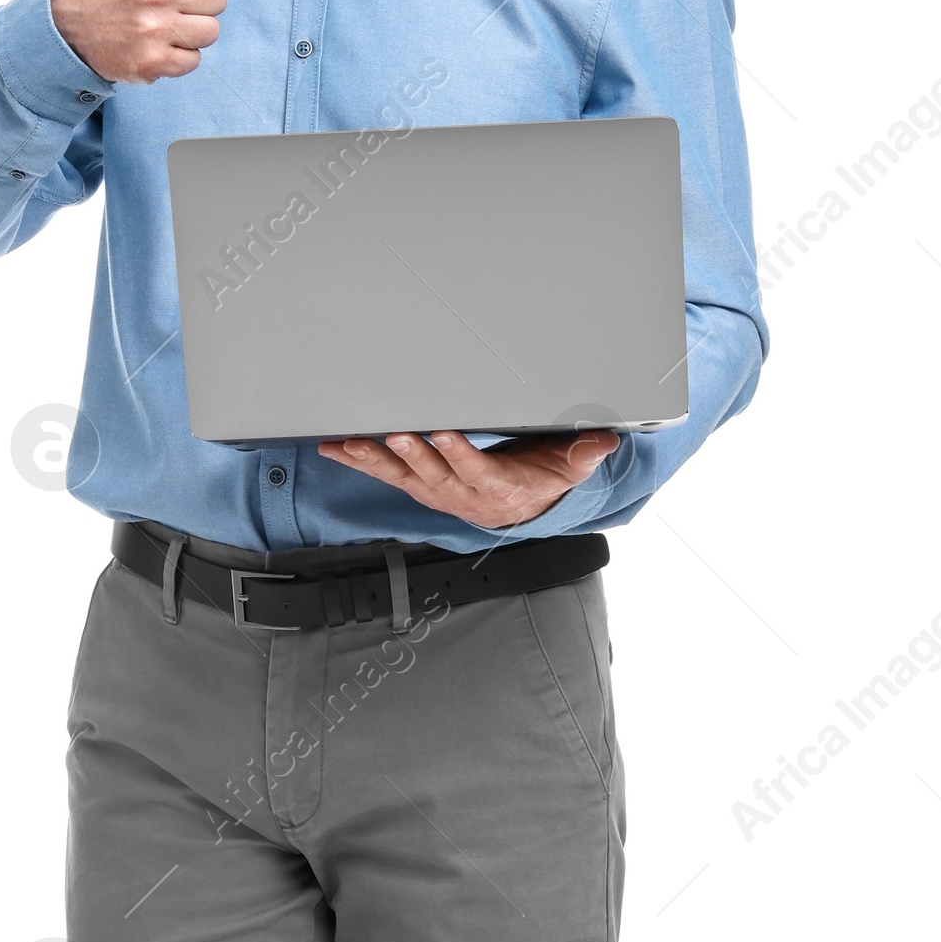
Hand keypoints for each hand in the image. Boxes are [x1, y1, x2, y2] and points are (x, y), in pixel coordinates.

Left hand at [317, 429, 618, 530]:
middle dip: (410, 453)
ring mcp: (435, 491)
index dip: (459, 454)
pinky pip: (385, 473)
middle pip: (432, 473)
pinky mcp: (418, 485)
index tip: (443, 433)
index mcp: (496, 488)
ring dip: (375, 459)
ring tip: (350, 443)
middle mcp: (460, 493)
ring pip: (402, 475)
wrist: (521, 507)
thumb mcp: (569, 468)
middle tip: (392, 433)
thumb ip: (584, 454)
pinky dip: (360, 460)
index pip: (476, 470)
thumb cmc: (542, 479)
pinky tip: (335, 447)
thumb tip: (605, 439)